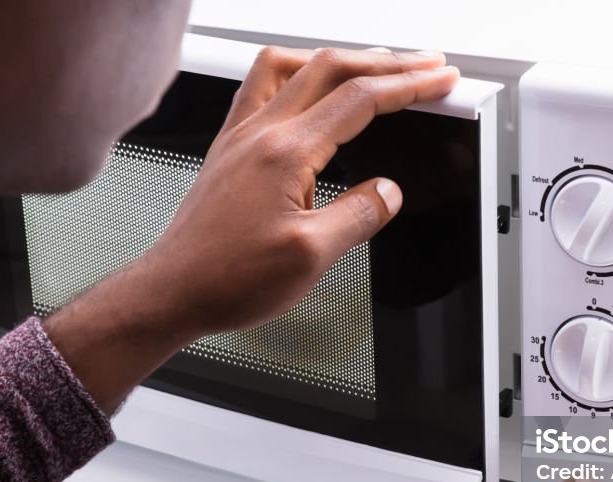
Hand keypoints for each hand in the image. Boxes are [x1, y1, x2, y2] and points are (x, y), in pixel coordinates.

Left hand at [44, 47, 458, 412]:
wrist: (173, 291)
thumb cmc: (228, 278)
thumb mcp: (311, 257)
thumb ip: (359, 216)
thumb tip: (388, 193)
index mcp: (285, 153)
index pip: (360, 99)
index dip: (409, 85)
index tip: (439, 80)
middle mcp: (259, 133)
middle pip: (331, 68)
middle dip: (386, 60)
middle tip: (424, 64)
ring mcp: (239, 137)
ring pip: (292, 67)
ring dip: (338, 58)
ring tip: (371, 65)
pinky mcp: (228, 149)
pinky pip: (260, 87)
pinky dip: (294, 75)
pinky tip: (305, 90)